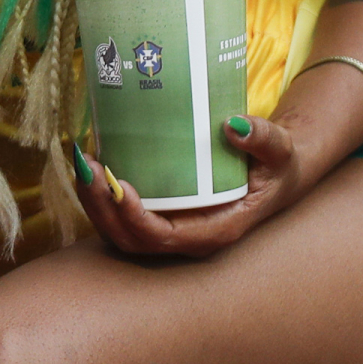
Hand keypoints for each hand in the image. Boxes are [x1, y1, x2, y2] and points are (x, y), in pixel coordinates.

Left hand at [69, 114, 308, 257]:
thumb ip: (264, 138)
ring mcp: (172, 227)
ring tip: (82, 164)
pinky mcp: (161, 212)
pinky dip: (101, 196)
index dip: (137, 219)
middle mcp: (189, 235)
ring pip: (121, 232)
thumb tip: (234, 125)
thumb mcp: (280, 150)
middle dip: (104, 209)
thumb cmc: (276, 165)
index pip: (165, 237)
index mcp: (216, 229)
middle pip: (133, 239)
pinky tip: (92, 165)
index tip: (120, 187)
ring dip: (95, 204)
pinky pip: (122, 216)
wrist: (274, 171)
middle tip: (89, 168)